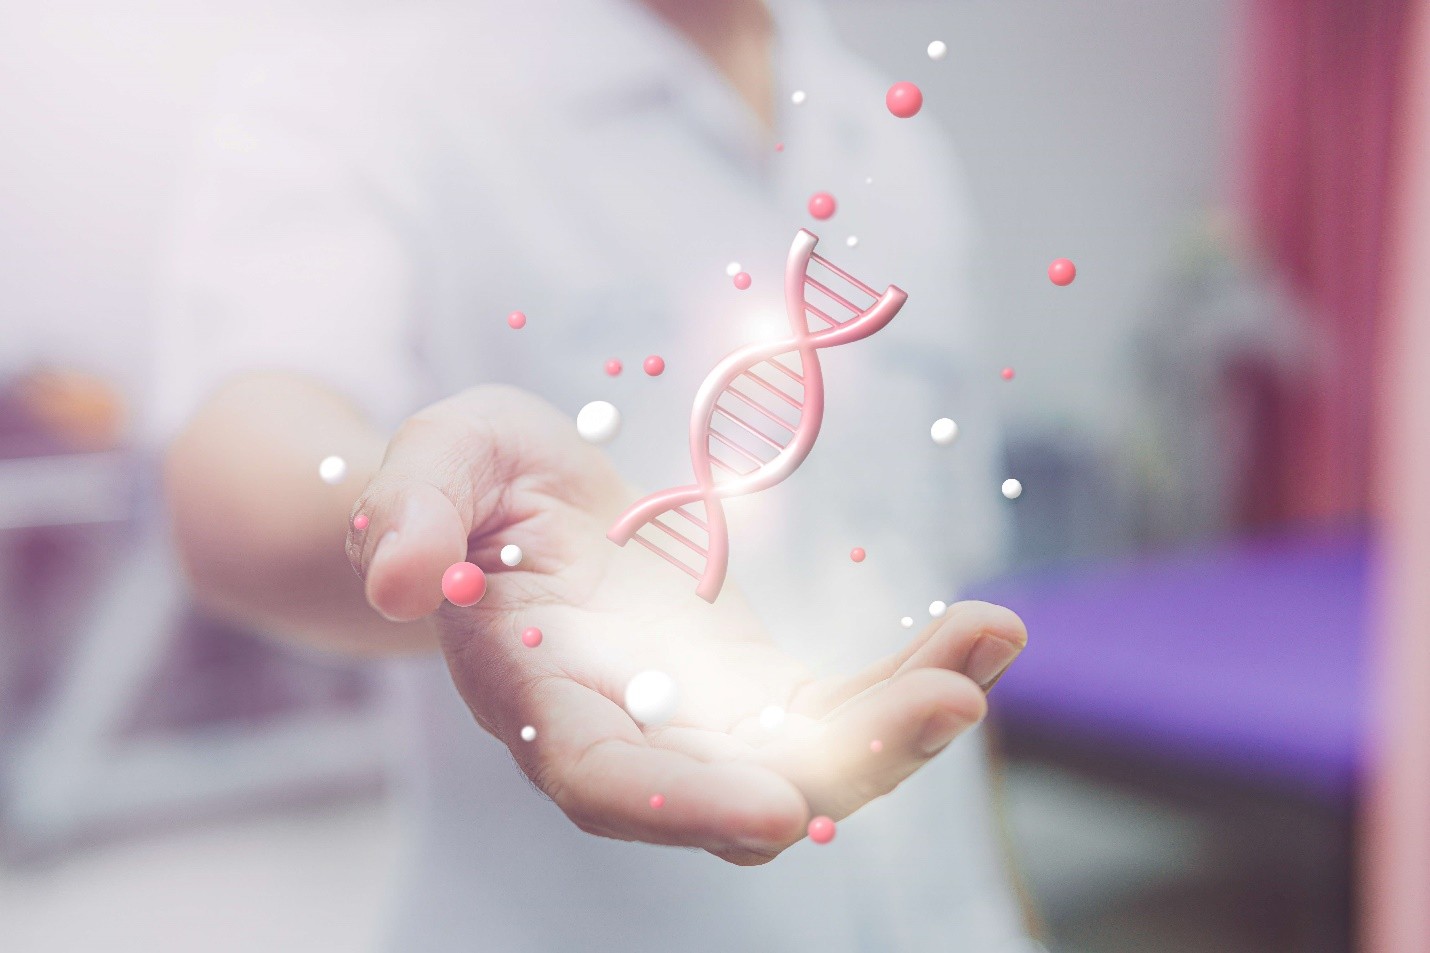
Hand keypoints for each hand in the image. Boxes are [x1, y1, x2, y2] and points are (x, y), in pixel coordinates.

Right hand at [346, 385, 1025, 863]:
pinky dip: (914, 677)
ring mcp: (699, 720)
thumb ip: (409, 513)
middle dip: (845, 767)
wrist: (515, 506)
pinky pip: (842, 706)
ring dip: (905, 722)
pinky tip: (991, 631)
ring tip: (990, 645)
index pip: (604, 779)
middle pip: (737, 789)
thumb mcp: (430, 461)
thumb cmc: (469, 482)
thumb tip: (394, 579)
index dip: (682, 802)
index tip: (779, 810)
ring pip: (811, 761)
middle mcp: (627, 733)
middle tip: (950, 709)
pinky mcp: (754, 689)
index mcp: (538, 693)